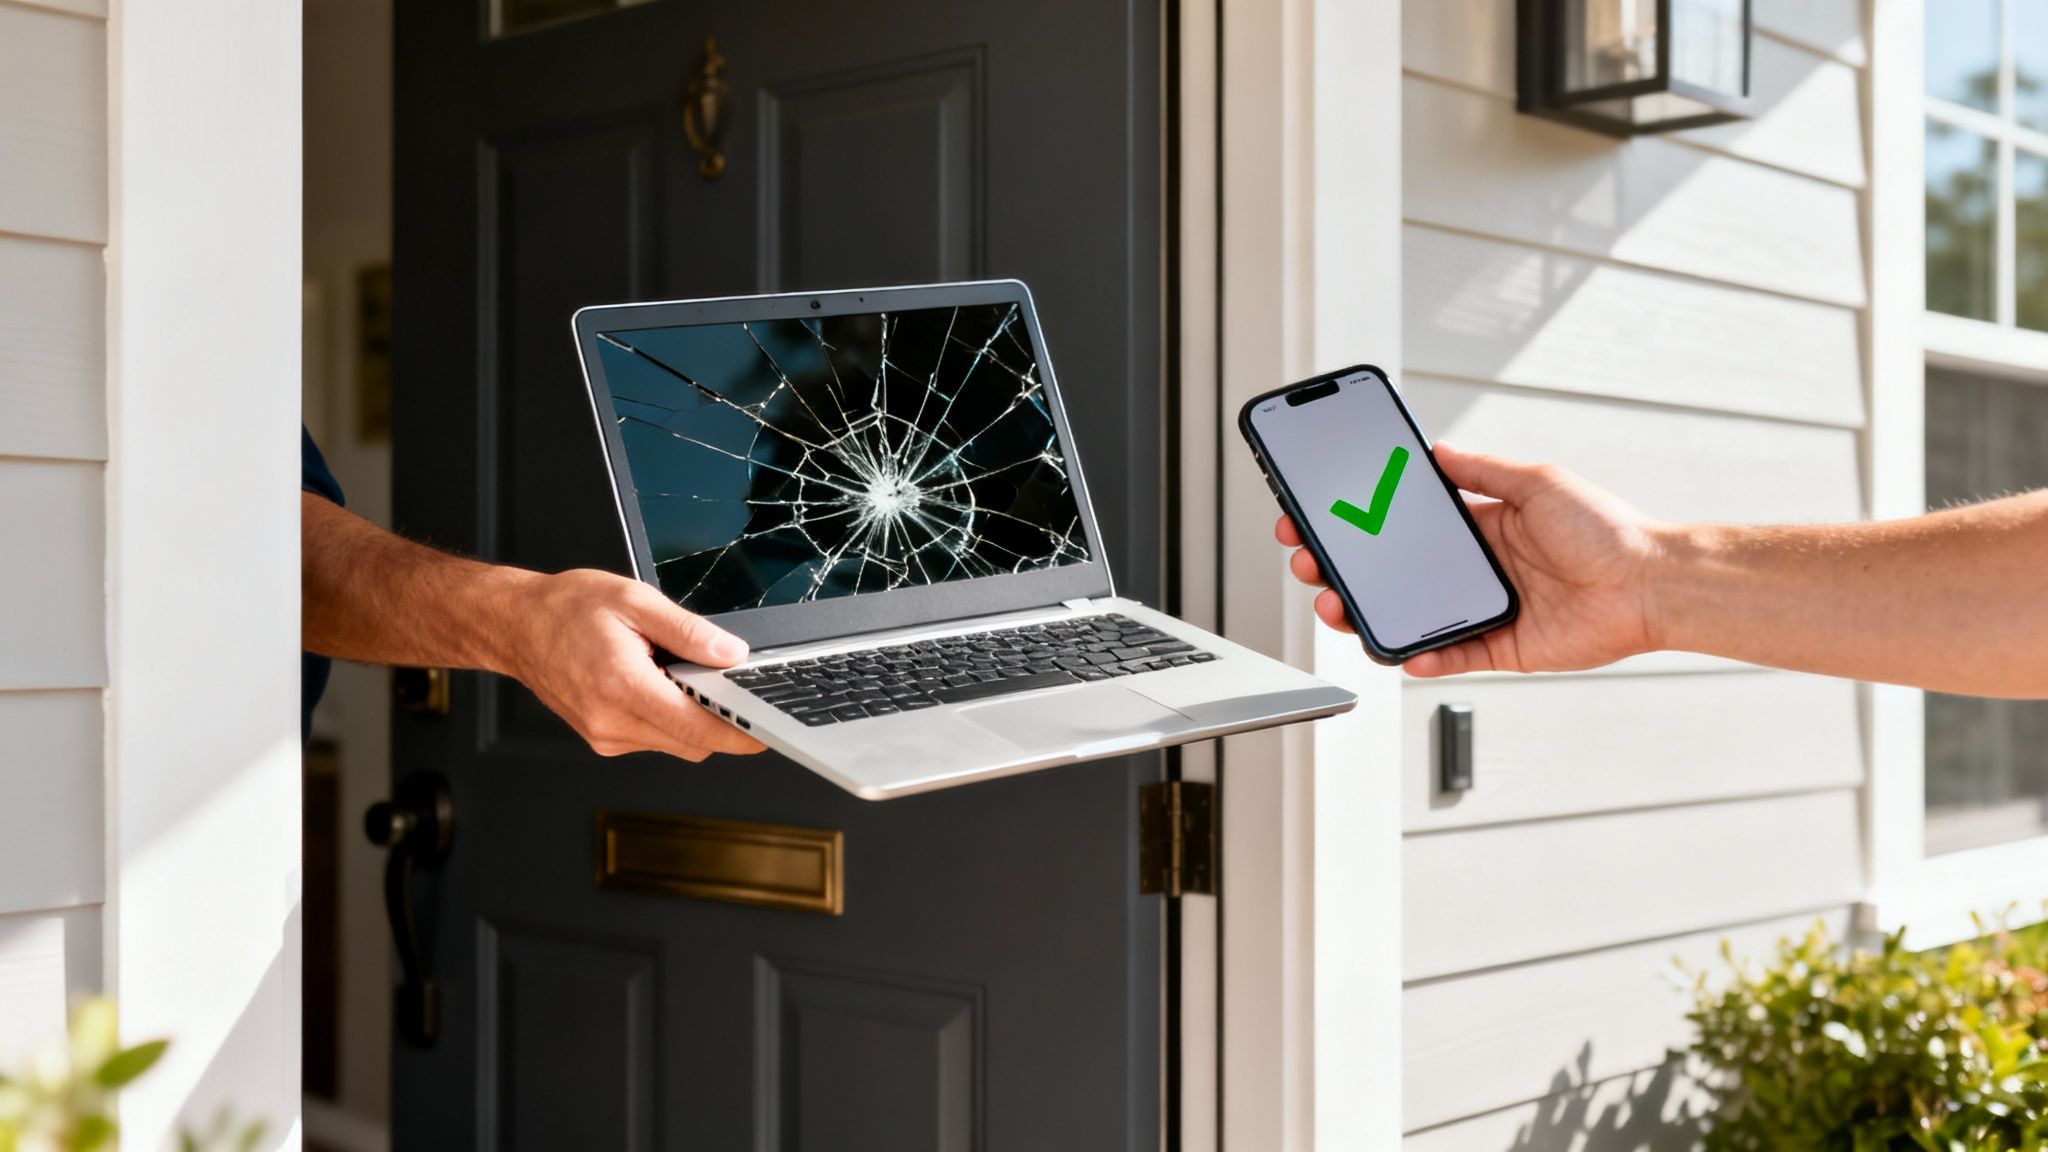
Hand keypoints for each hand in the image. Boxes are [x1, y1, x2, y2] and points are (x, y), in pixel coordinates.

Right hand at [499, 569, 766, 760]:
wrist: (514, 624)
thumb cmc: (564, 608)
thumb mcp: (635, 600)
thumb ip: (689, 631)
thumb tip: (731, 653)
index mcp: (622, 686)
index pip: (697, 729)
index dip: (738, 734)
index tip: (764, 731)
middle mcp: (611, 721)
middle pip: (692, 743)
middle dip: (716, 719)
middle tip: (721, 682)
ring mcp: (604, 735)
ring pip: (674, 743)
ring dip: (687, 717)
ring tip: (668, 671)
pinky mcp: (601, 738)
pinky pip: (652, 738)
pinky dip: (665, 717)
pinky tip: (651, 683)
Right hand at [1276, 443, 1665, 676]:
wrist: (1652, 582)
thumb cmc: (1608, 529)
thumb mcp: (1537, 482)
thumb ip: (1482, 471)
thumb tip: (1436, 450)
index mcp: (1481, 527)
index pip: (1405, 525)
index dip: (1361, 523)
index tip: (1321, 515)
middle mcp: (1477, 570)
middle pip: (1394, 573)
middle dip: (1344, 567)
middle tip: (1309, 560)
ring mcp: (1485, 610)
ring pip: (1410, 617)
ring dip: (1368, 613)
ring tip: (1336, 605)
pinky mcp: (1502, 648)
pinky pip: (1451, 656)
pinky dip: (1422, 655)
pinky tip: (1400, 648)